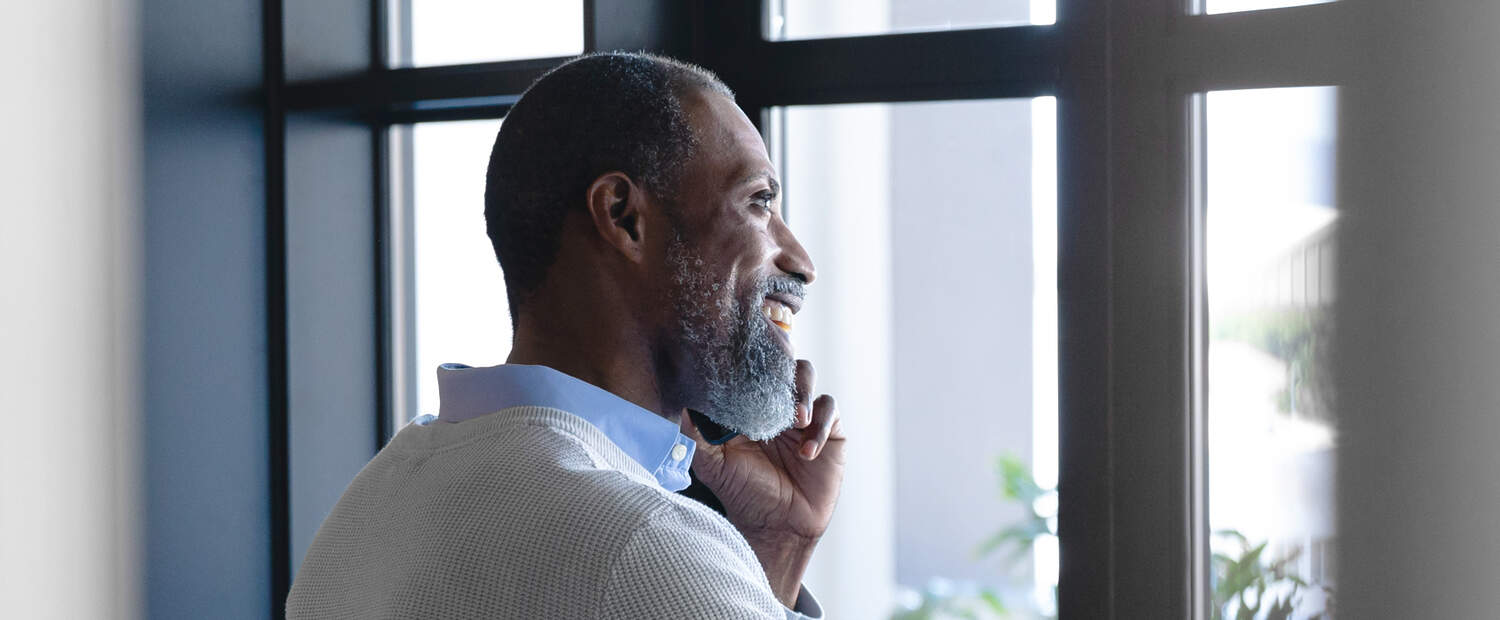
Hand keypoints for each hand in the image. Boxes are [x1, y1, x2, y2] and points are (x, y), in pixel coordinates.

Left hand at [678, 359, 844, 604]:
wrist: (778, 526)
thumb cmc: (744, 494)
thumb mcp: (713, 464)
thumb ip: (697, 436)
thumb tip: (683, 406)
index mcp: (750, 406)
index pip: (752, 371)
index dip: (750, 363)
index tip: (746, 364)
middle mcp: (776, 406)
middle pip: (783, 364)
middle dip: (781, 371)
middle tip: (777, 392)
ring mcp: (804, 416)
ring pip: (808, 378)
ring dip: (802, 393)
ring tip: (796, 421)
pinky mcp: (829, 431)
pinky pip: (829, 412)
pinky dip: (820, 427)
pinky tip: (807, 453)